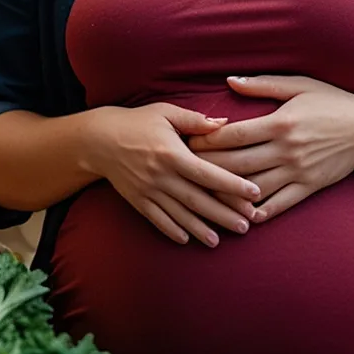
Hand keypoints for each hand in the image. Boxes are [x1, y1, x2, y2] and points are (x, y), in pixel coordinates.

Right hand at [80, 103, 261, 246]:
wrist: (98, 139)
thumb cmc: (137, 122)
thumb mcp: (166, 113)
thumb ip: (195, 120)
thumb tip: (224, 123)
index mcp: (172, 153)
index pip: (208, 173)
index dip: (232, 185)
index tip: (254, 194)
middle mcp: (161, 176)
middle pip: (198, 199)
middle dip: (224, 214)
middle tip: (247, 226)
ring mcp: (148, 191)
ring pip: (179, 214)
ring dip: (201, 229)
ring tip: (219, 240)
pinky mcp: (137, 200)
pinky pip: (157, 219)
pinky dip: (172, 230)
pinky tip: (187, 239)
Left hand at [189, 76, 353, 222]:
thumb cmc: (334, 103)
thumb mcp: (301, 85)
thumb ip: (264, 85)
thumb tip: (230, 81)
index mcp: (281, 122)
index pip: (234, 135)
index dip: (207, 140)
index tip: (188, 142)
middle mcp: (287, 149)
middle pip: (237, 163)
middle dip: (207, 167)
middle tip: (185, 169)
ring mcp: (298, 171)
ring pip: (253, 188)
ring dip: (226, 194)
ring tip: (203, 194)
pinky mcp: (309, 188)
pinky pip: (278, 204)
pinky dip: (257, 211)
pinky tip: (239, 213)